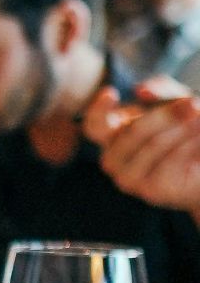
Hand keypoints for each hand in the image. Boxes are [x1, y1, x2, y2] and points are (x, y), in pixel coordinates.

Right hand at [85, 85, 199, 214]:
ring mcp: (127, 178)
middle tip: (195, 104)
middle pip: (132, 131)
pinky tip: (199, 142)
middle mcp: (113, 159)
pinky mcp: (148, 191)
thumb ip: (161, 90)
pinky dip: (188, 147)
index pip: (94, 125)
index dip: (98, 110)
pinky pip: (168, 162)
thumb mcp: (177, 102)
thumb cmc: (190, 132)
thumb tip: (141, 91)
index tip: (111, 93)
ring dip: (184, 129)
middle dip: (167, 116)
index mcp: (112, 136)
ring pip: (153, 145)